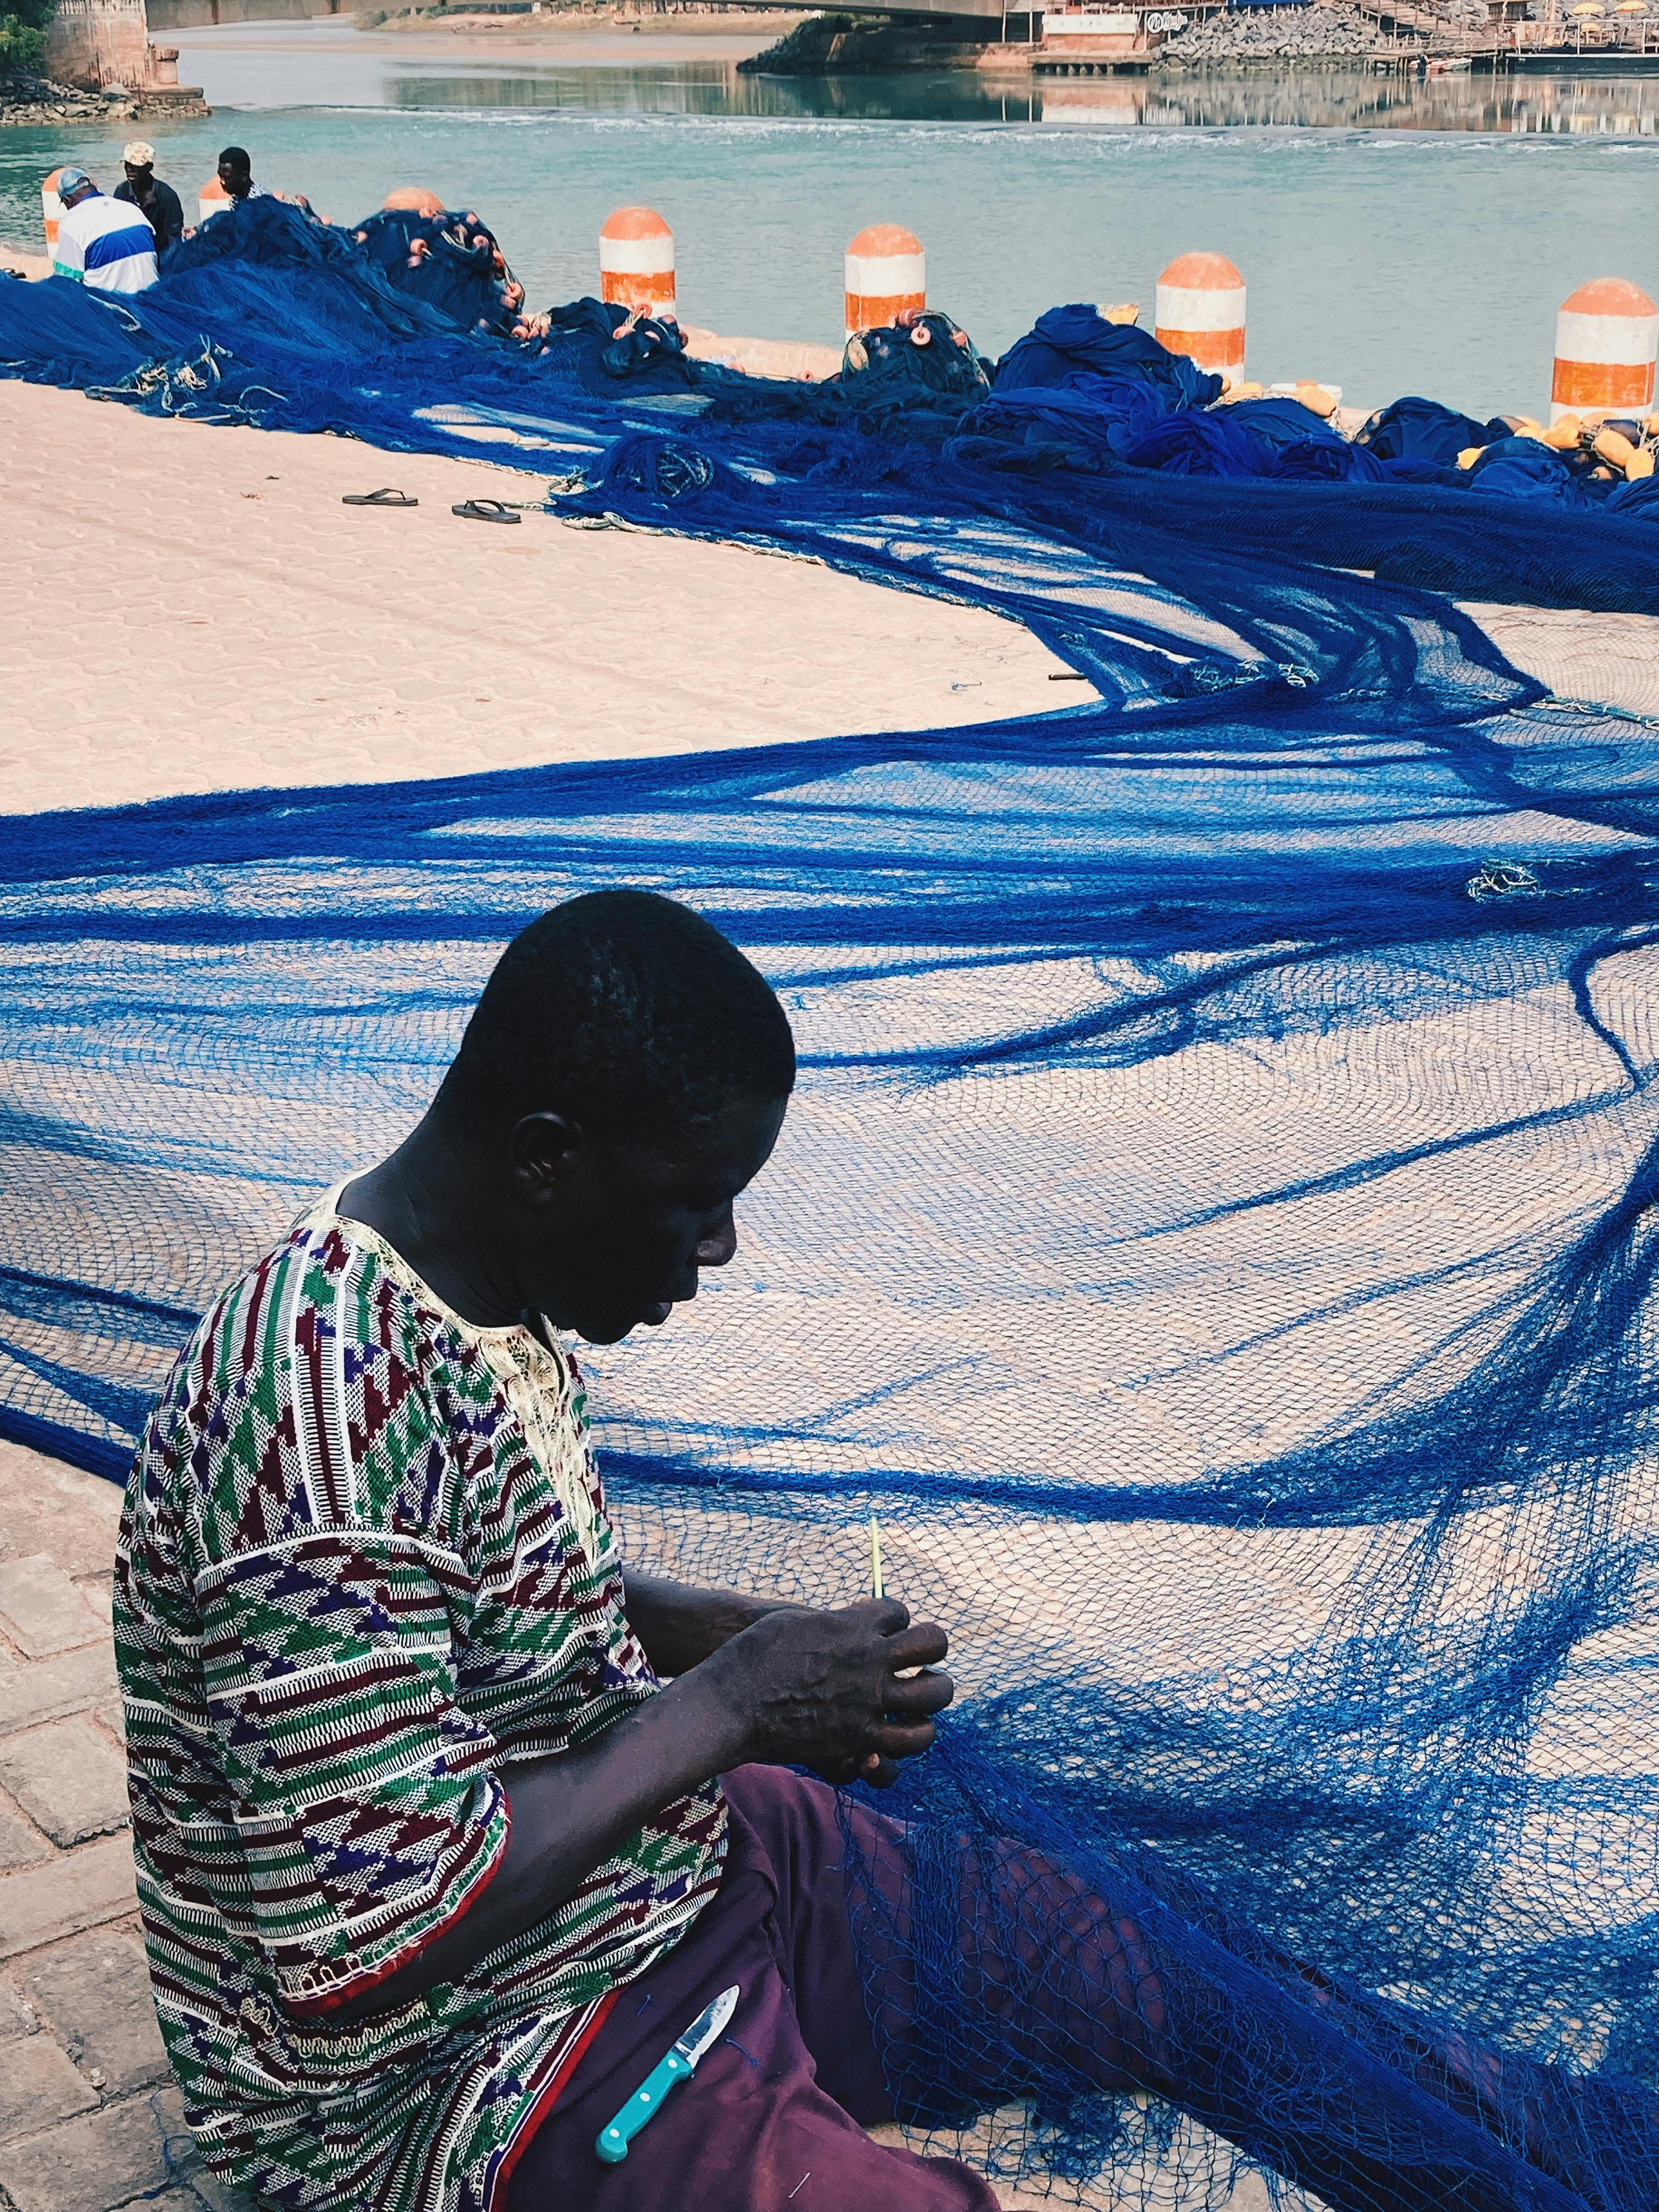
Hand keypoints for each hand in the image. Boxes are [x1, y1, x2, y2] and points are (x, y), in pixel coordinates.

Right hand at [699, 1599, 951, 1787]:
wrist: (731, 1704)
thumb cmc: (753, 1655)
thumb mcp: (794, 1620)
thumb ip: (833, 1620)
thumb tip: (860, 1614)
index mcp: (853, 1626)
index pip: (899, 1612)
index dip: (893, 1618)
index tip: (883, 1627)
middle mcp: (870, 1661)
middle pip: (933, 1644)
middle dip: (932, 1647)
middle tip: (918, 1659)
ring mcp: (868, 1702)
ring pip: (933, 1696)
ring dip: (932, 1695)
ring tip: (921, 1697)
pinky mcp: (857, 1740)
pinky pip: (906, 1744)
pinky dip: (909, 1739)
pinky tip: (898, 1735)